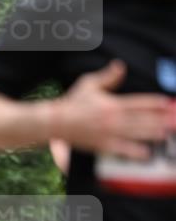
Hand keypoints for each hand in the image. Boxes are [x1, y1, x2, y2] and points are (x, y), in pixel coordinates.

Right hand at [53, 60, 171, 159]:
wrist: (55, 122)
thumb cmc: (72, 102)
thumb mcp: (89, 84)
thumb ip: (108, 77)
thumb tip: (121, 66)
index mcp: (113, 103)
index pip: (139, 102)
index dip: (155, 103)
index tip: (168, 104)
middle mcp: (114, 119)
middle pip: (143, 119)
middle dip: (161, 120)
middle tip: (175, 121)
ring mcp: (109, 134)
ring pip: (137, 134)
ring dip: (154, 134)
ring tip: (168, 134)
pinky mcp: (102, 146)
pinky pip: (122, 150)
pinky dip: (135, 152)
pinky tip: (148, 154)